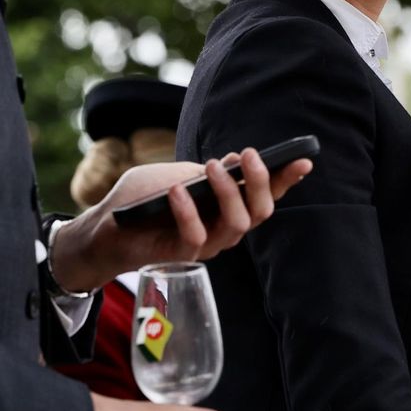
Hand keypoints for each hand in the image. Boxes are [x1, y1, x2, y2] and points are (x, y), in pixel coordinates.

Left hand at [52, 148, 312, 291]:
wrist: (106, 225)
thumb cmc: (144, 197)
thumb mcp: (175, 173)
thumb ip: (203, 170)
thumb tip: (235, 161)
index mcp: (228, 204)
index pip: (265, 194)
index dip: (286, 180)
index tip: (304, 160)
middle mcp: (224, 226)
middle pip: (260, 212)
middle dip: (260, 182)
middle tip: (248, 155)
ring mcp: (207, 244)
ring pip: (237, 225)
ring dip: (228, 192)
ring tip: (213, 167)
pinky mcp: (183, 255)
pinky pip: (196, 236)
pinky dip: (188, 210)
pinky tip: (177, 190)